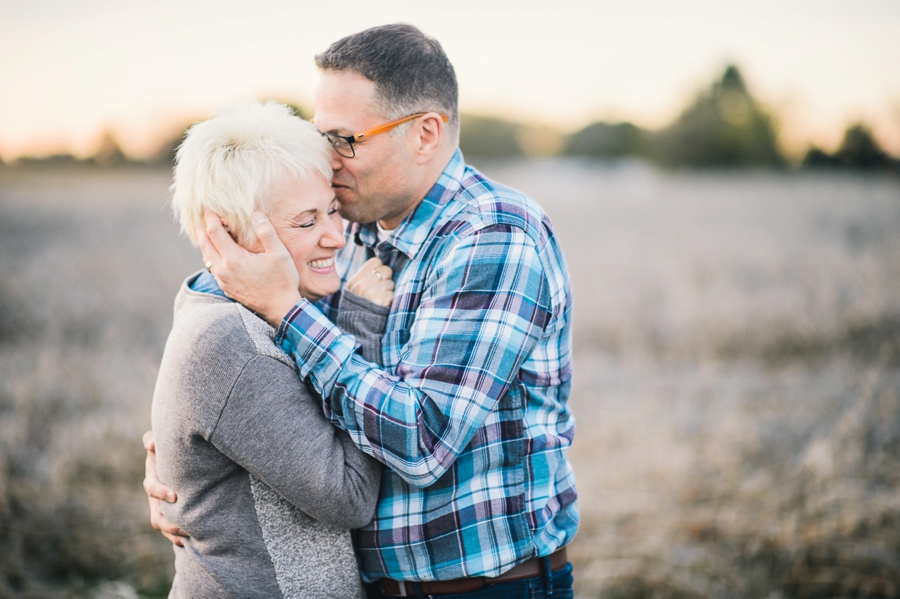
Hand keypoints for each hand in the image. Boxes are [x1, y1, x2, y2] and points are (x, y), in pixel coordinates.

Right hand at [142, 431, 188, 546]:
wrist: (181, 463)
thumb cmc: (171, 451)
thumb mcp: (162, 444)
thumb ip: (154, 440)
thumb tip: (150, 442)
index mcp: (153, 479)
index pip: (152, 487)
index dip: (161, 492)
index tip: (175, 496)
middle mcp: (156, 498)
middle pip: (156, 516)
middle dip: (168, 522)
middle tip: (184, 526)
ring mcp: (163, 509)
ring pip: (163, 526)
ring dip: (174, 533)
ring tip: (188, 536)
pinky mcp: (172, 517)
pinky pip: (172, 532)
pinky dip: (179, 538)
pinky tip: (192, 542)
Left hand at [196, 209, 301, 327]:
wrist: (281, 310)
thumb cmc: (282, 281)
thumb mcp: (279, 253)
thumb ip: (266, 232)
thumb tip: (256, 214)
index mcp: (234, 259)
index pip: (214, 232)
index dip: (210, 218)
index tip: (207, 208)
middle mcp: (223, 270)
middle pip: (205, 244)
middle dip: (202, 229)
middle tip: (201, 217)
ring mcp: (223, 281)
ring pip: (207, 257)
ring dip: (206, 243)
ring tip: (209, 233)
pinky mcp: (227, 288)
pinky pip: (213, 268)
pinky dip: (212, 256)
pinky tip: (220, 253)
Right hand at [347, 257, 393, 306]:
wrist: (358, 331)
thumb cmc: (359, 309)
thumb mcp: (354, 292)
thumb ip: (364, 278)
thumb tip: (381, 264)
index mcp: (354, 281)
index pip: (375, 262)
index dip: (380, 269)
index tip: (378, 278)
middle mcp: (362, 286)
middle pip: (386, 270)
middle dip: (387, 279)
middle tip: (381, 289)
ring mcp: (371, 293)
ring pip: (391, 282)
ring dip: (389, 290)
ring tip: (381, 299)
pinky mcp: (382, 301)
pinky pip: (393, 293)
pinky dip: (391, 299)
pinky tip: (384, 305)